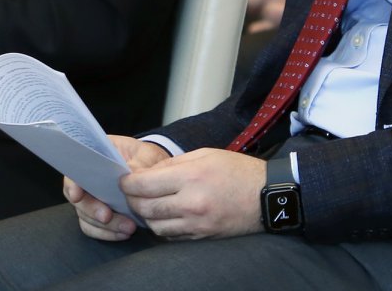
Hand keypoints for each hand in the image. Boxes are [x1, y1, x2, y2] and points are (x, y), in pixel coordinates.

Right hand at [65, 136, 170, 239]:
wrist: (154, 172)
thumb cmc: (147, 159)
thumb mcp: (146, 156)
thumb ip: (137, 165)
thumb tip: (127, 177)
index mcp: (95, 156)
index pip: (75, 170)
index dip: (73, 184)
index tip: (77, 195)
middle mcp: (88, 178)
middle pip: (78, 198)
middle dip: (92, 210)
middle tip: (107, 217)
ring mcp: (92, 197)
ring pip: (86, 217)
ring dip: (104, 226)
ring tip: (127, 228)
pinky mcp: (99, 213)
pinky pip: (95, 228)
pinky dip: (107, 233)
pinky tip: (123, 233)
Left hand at [121, 146, 266, 239]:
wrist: (267, 196)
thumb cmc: (238, 171)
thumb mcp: (206, 154)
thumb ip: (174, 164)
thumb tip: (147, 173)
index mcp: (192, 177)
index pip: (145, 185)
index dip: (128, 183)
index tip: (124, 180)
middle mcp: (191, 203)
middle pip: (145, 208)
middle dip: (133, 200)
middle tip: (132, 193)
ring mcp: (196, 223)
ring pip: (155, 225)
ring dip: (147, 216)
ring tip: (148, 205)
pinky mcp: (202, 237)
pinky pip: (171, 236)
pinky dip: (163, 227)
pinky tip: (166, 216)